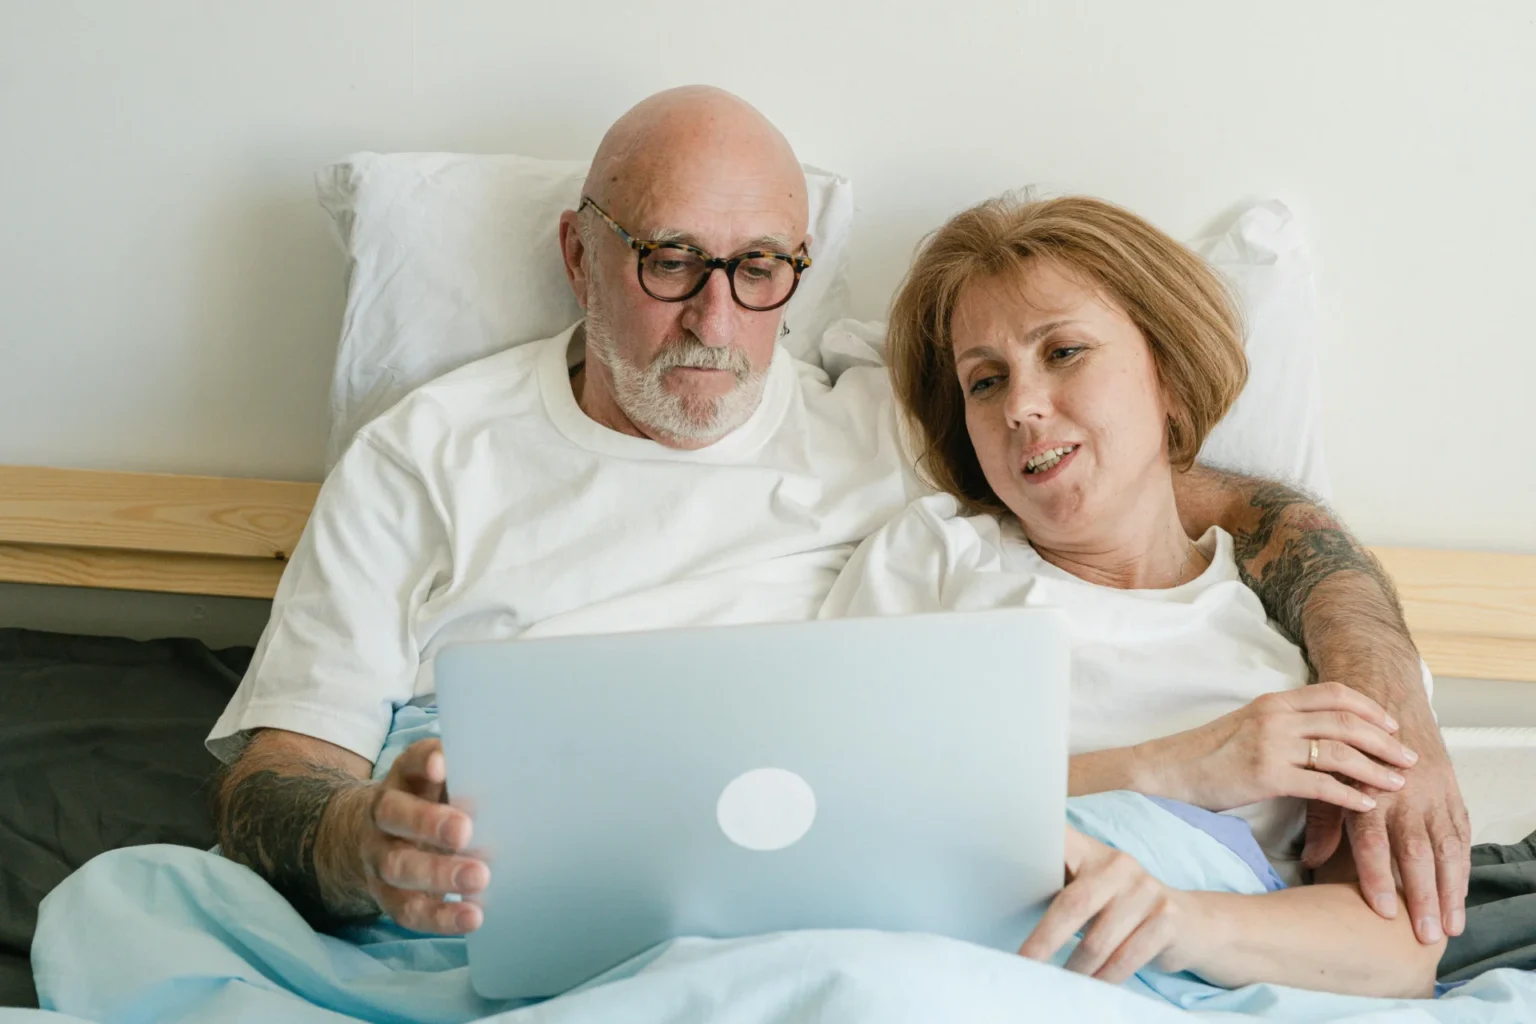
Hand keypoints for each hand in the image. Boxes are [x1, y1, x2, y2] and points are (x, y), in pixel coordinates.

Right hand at [356, 737, 488, 933]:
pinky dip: (440, 916)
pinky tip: (472, 916)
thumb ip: (473, 776)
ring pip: (397, 866)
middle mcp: (384, 814)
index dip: (425, 761)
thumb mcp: (448, 782)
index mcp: (406, 777)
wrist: (385, 835)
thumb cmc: (437, 801)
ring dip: (438, 874)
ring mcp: (379, 855)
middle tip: (465, 832)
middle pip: (395, 815)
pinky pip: (407, 909)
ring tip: (479, 878)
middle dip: (429, 824)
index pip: (411, 762)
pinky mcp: (386, 894)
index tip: (442, 767)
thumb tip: (517, 775)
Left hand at [1018, 828, 1192, 983]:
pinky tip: (1093, 986)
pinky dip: (1105, 978)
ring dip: (1076, 969)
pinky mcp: (1167, 919)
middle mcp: (1119, 865)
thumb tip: (1007, 910)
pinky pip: (1126, 958)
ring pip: (1099, 941)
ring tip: (1061, 983)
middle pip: (1073, 904)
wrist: (1192, 923)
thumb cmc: (1122, 909)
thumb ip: (1062, 890)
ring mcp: (1146, 890)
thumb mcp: (1094, 889)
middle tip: (1024, 964)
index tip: (1003, 855)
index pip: (1057, 840)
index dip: (1032, 844)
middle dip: (1045, 940)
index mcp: (1091, 851)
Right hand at [1138, 682, 1418, 812]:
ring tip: (1398, 784)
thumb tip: (1320, 736)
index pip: (1334, 693)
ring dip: (1375, 769)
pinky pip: (1321, 785)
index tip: (1392, 725)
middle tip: (1409, 757)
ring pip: (1340, 752)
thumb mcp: (1247, 727)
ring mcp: (1270, 744)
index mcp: (1273, 701)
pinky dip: (1349, 795)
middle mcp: (1275, 716)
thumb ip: (1282, 725)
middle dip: (1384, 740)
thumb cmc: (1206, 755)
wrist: (1167, 772)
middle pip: (1345, 721)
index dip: (1369, 708)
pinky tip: (1366, 806)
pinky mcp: (1265, 775)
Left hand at [1302, 702, 1470, 945]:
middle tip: (1426, 936)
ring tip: (1452, 926)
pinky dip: (1464, 865)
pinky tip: (1461, 894)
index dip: (1378, 878)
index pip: (1373, 842)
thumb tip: (1310, 861)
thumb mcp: (1326, 775)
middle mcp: (1403, 795)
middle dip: (1422, 896)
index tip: (1383, 913)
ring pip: (1446, 847)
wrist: (1384, 697)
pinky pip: (1461, 833)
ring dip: (1451, 890)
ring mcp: (1431, 794)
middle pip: (1415, 852)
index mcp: (1366, 791)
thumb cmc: (1345, 744)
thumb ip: (1322, 819)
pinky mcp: (1451, 791)